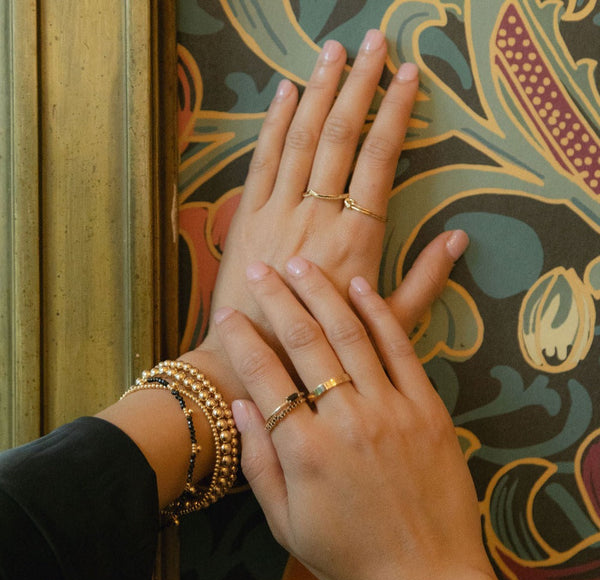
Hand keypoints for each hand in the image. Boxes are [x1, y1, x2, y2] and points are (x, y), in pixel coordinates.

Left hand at [188, 29, 466, 398]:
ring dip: (319, 90)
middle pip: (340, 136)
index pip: (379, 158)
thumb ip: (426, 280)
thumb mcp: (389, 324)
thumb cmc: (324, 345)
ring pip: (301, 138)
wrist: (253, 358)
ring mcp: (277, 211)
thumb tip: (458, 238)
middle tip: (375, 43)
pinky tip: (285, 91)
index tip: (409, 76)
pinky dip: (273, 123)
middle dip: (360, 84)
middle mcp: (317, 216)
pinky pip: (262, 159)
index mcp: (356, 238)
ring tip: (334, 51)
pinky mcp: (246, 216)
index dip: (395, 113)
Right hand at [214, 259, 503, 579]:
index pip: (262, 376)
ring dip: (321, 293)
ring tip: (300, 264)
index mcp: (305, 453)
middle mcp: (346, 422)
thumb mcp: (287, 524)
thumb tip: (240, 404)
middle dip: (277, 299)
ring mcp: (391, 411)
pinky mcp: (427, 409)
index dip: (241, 339)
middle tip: (260, 270)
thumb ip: (259, 462)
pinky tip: (357, 287)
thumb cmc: (352, 558)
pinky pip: (399, 349)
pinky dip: (377, 314)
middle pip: (304, 342)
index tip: (227, 314)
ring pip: (349, 335)